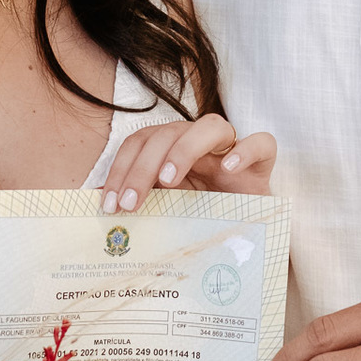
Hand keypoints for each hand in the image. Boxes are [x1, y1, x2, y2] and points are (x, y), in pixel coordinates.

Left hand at [100, 113, 276, 213]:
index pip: (141, 142)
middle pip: (167, 134)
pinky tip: (229, 168)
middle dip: (142, 167)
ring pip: (211, 126)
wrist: (251, 234)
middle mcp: (199, 143)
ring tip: (168, 180)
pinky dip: (245, 151)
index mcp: (173, 150)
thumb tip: (98, 204)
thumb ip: (142, 202)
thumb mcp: (167, 211)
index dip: (120, 168)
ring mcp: (232, 149)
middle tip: (130, 202)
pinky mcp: (262, 163)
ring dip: (184, 150)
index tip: (109, 203)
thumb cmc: (206, 219)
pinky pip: (261, 143)